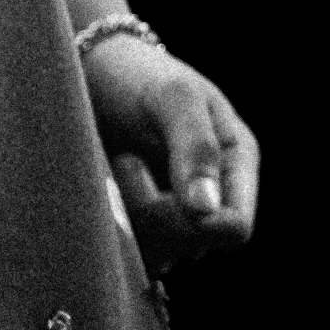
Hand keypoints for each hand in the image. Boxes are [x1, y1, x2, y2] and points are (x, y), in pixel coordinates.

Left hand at [82, 34, 260, 276]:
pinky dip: (114, 227)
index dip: (197, 225)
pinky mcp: (143, 221)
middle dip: (155, 217)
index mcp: (235, 164)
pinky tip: (105, 188)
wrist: (94, 73)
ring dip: (129, 221)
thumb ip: (195, 147)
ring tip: (117, 168)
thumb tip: (205, 210)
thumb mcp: (172, 99)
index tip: (160, 190)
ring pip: (161, 256)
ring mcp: (177, 212)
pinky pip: (132, 250)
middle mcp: (212, 195)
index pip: (234, 229)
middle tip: (126, 163)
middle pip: (193, 247)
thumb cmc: (138, 76)